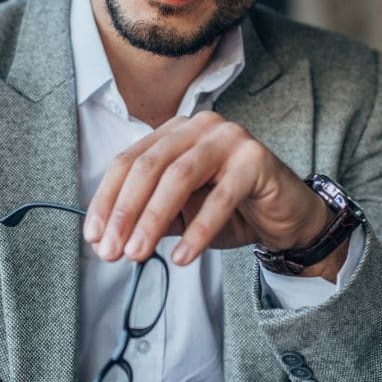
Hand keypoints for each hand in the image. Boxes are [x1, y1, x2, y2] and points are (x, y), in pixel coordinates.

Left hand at [83, 112, 338, 274]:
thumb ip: (148, 217)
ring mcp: (228, 137)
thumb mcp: (180, 214)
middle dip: (125, 212)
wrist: (287, 216)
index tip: (94, 237)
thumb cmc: (230, 210)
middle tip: (111, 251)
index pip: (128, 162)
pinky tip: (182, 256)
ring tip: (137, 254)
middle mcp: (198, 126)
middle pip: (148, 166)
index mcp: (173, 133)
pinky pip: (220, 198)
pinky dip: (197, 230)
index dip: (107, 200)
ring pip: (178, 177)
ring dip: (152, 219)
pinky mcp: (255, 158)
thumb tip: (108, 238)